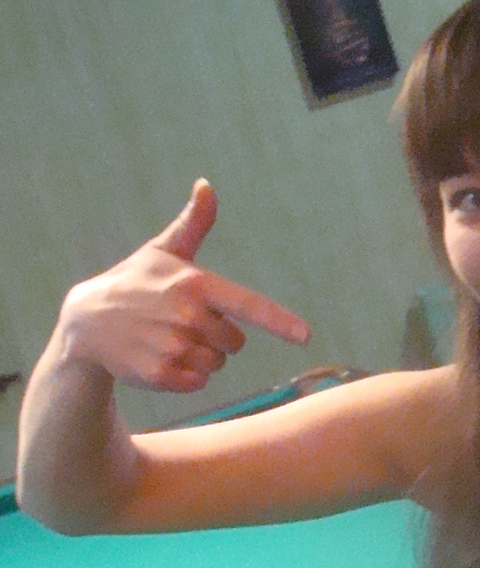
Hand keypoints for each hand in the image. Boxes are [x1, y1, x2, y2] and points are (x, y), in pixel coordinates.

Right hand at [56, 181, 309, 393]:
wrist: (86, 322)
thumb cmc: (134, 282)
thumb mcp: (162, 251)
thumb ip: (193, 224)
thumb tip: (207, 185)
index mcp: (194, 284)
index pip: (247, 305)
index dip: (278, 321)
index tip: (305, 336)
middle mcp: (186, 316)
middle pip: (235, 342)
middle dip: (217, 336)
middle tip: (184, 322)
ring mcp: (171, 347)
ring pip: (217, 364)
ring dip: (201, 357)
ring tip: (169, 339)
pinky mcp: (159, 375)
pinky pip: (198, 383)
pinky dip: (187, 376)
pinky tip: (162, 358)